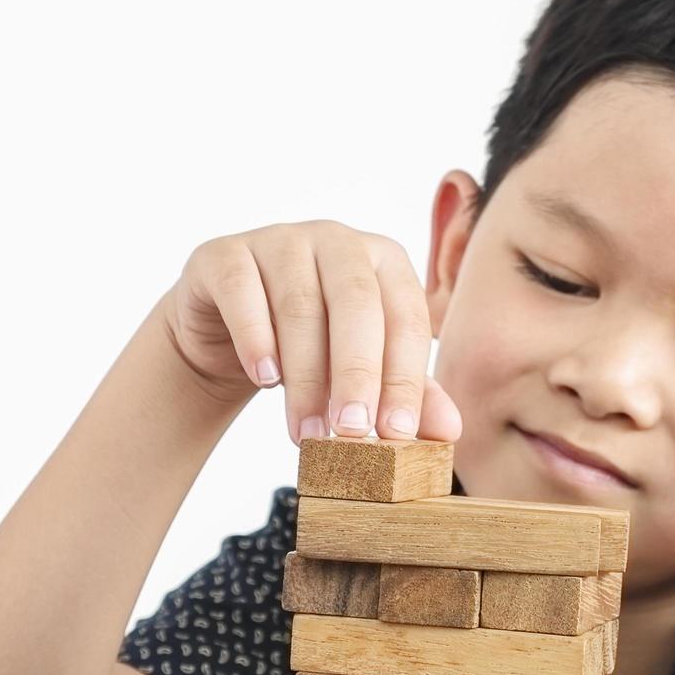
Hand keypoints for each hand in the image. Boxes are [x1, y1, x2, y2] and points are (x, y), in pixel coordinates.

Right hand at [160, 220, 462, 446]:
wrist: (228, 336)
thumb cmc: (312, 350)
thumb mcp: (365, 373)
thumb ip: (408, 395)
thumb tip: (449, 432)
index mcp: (386, 262)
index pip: (406, 319)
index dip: (404, 378)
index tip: (397, 434)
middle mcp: (338, 240)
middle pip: (357, 304)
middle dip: (358, 375)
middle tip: (352, 433)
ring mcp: (279, 240)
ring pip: (299, 305)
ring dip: (305, 377)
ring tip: (306, 434)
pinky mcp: (225, 255)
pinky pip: (242, 291)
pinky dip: (256, 338)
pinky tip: (265, 378)